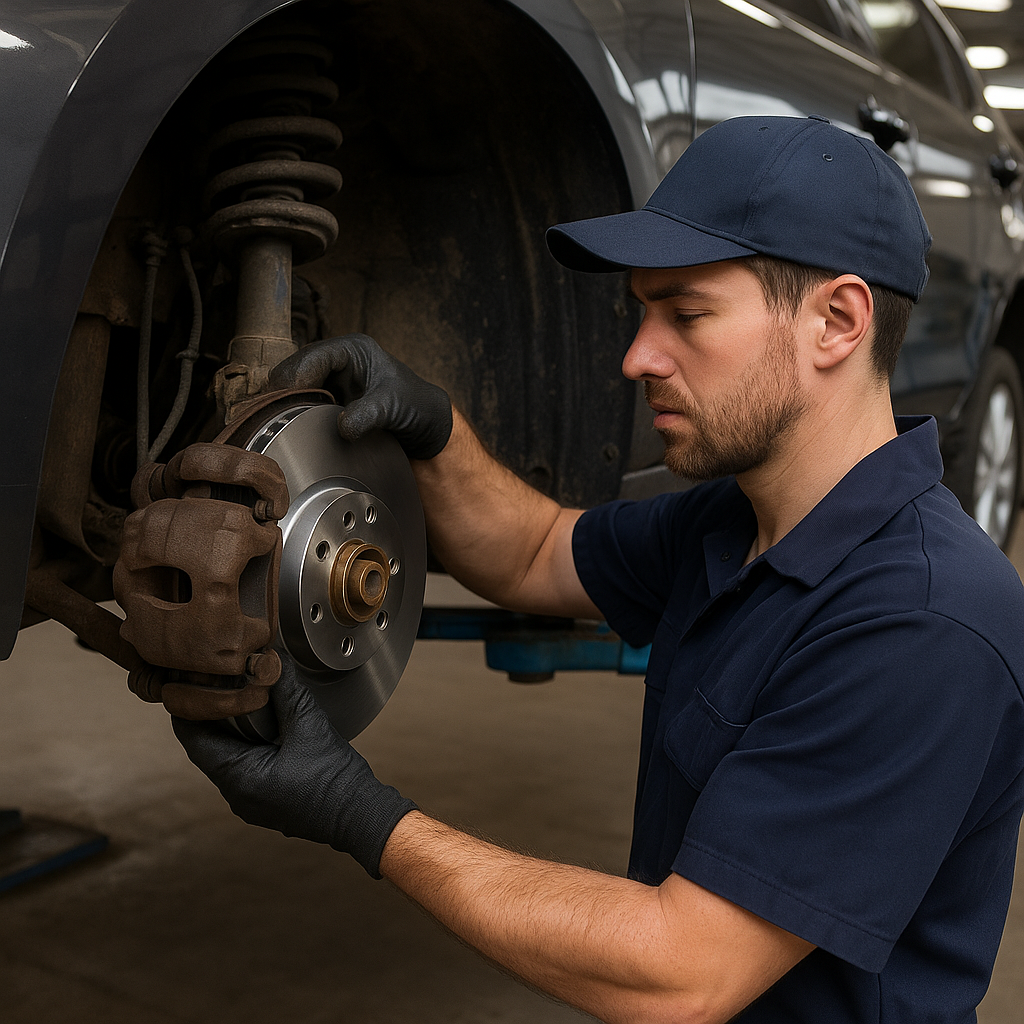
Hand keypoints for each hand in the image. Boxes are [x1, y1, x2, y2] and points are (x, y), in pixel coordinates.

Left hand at [172, 654, 416, 877]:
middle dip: (211, 716)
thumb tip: (271, 661)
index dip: (188, 710)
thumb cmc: (335, 781)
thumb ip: (285, 691)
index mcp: (239, 778)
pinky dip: (246, 745)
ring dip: (230, 731)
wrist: (361, 815)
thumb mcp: (308, 726)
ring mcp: (252, 801)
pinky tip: (261, 725)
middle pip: (209, 748)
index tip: (187, 685)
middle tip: (215, 685)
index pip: (195, 740)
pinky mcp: (267, 801)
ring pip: (228, 758)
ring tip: (237, 699)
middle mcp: (238, 794)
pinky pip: (245, 769)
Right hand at [269, 333, 452, 459]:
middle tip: (283, 423)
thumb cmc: (415, 406)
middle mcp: (335, 361)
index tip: (289, 408)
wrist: (424, 425)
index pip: (309, 358)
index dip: (295, 381)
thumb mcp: (394, 408)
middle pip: (291, 372)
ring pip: (289, 390)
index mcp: (351, 349)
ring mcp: (328, 381)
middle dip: (284, 396)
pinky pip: (298, 406)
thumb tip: (342, 427)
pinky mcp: (325, 401)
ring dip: (286, 409)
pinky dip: (293, 418)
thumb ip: (369, 415)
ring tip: (288, 430)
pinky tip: (295, 433)